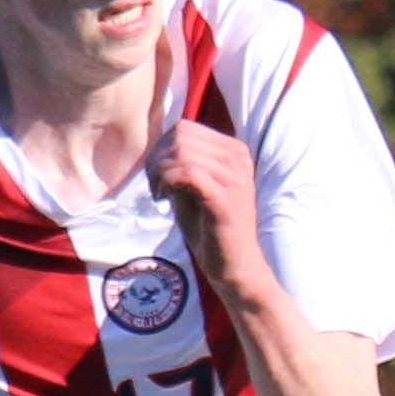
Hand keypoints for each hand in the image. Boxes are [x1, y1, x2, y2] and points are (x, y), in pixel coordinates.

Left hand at [152, 117, 273, 300]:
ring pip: (182, 152)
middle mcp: (239, 159)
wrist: (235, 267)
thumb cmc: (211, 229)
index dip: (161, 148)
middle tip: (155, 186)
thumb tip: (157, 145)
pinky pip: (187, 172)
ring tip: (160, 194)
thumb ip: (180, 163)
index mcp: (235, 151)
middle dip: (157, 158)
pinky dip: (167, 181)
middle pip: (182, 135)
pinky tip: (165, 200)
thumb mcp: (193, 187)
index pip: (186, 128)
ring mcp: (236, 177)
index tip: (158, 177)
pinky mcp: (226, 198)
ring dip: (160, 172)